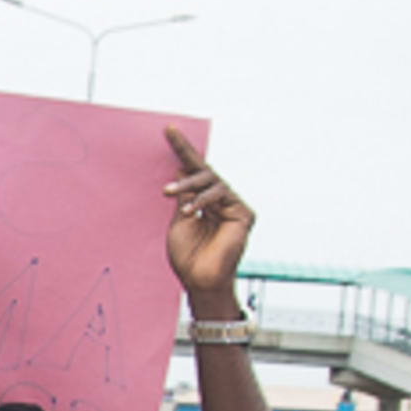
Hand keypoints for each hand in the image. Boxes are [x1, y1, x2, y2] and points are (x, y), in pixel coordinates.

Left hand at [162, 128, 254, 302]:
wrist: (199, 280)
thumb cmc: (187, 257)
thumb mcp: (178, 221)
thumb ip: (183, 197)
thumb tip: (182, 169)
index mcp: (202, 202)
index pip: (192, 171)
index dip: (182, 150)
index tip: (169, 129)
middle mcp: (219, 201)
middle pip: (203, 171)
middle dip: (184, 164)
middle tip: (166, 169)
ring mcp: (232, 206)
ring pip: (211, 181)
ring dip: (189, 185)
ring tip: (170, 194)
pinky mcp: (244, 213)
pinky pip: (222, 194)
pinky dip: (204, 199)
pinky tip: (191, 211)